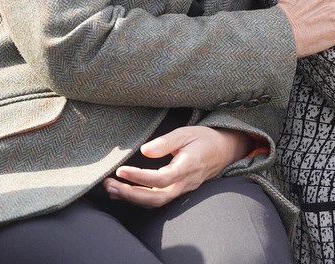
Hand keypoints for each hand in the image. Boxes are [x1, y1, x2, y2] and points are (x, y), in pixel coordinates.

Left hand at [103, 126, 252, 207]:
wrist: (225, 150)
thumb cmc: (205, 139)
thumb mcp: (187, 133)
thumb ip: (166, 142)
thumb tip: (145, 151)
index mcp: (188, 167)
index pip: (162, 179)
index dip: (140, 177)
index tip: (121, 171)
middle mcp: (185, 183)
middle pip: (156, 198)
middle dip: (130, 194)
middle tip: (109, 185)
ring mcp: (182, 190)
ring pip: (156, 202)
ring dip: (132, 198)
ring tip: (111, 189)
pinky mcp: (178, 191)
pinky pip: (158, 200)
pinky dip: (139, 199)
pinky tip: (123, 192)